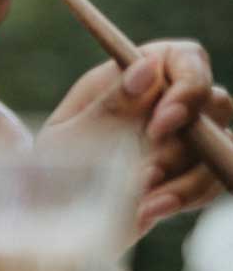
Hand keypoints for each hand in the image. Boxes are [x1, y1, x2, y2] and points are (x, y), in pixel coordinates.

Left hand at [44, 41, 230, 235]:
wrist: (54, 211)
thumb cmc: (55, 163)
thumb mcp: (71, 134)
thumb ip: (110, 104)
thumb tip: (146, 66)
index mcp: (137, 78)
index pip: (186, 58)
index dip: (188, 85)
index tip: (162, 122)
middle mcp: (169, 103)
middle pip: (216, 103)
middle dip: (186, 140)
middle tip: (146, 170)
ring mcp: (188, 139)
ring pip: (219, 147)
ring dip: (185, 176)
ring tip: (137, 195)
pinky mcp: (193, 175)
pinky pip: (213, 182)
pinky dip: (185, 197)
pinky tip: (147, 210)